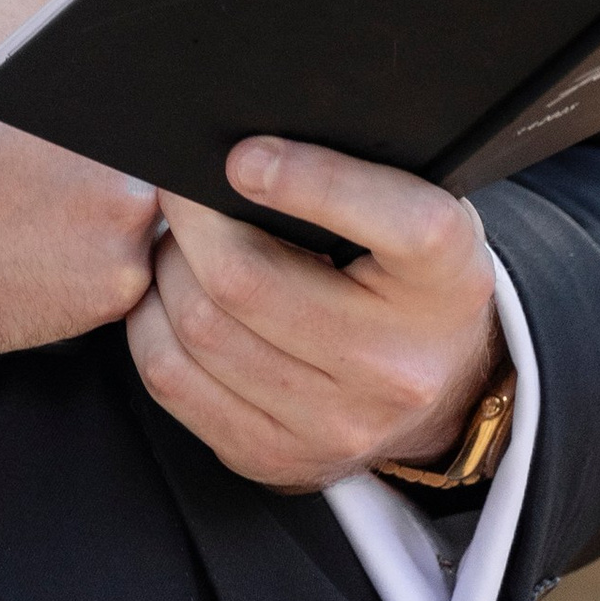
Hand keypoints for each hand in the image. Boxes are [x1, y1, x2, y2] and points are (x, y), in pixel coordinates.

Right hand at [0, 0, 160, 353]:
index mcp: (80, 26)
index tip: (160, 13)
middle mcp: (120, 120)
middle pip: (176, 104)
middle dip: (138, 107)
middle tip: (69, 122)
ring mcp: (121, 211)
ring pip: (163, 191)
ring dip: (121, 183)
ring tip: (42, 182)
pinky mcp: (105, 290)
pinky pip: (130, 264)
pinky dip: (94, 251)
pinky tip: (31, 232)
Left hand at [126, 136, 502, 493]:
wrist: (440, 386)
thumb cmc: (408, 270)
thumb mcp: (418, 207)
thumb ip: (355, 173)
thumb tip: (244, 143)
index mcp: (447, 282)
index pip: (398, 224)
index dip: (310, 181)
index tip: (243, 156)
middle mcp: (398, 366)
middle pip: (248, 281)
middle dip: (190, 218)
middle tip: (178, 186)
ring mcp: (336, 425)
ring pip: (200, 329)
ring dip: (167, 269)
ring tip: (179, 241)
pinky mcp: (277, 457)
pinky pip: (172, 380)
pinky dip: (152, 322)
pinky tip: (170, 295)